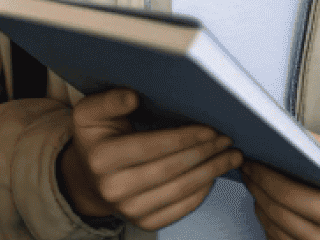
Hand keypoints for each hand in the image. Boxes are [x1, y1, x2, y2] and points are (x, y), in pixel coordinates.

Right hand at [58, 87, 242, 229]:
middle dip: (204, 153)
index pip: (151, 147)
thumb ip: (109, 100)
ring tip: (230, 156)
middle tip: (227, 139)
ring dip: (210, 172)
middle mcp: (114, 189)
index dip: (184, 138)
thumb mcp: (91, 112)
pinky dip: (201, 191)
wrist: (89, 177)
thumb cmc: (96, 137)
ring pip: (179, 190)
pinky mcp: (144, 222)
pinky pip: (180, 208)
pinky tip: (213, 175)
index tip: (210, 128)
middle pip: (170, 169)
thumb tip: (133, 96)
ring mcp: (129, 210)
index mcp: (102, 158)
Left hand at [240, 133, 319, 239]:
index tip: (250, 158)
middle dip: (255, 186)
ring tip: (253, 182)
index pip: (286, 193)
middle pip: (275, 211)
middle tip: (245, 166)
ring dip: (258, 204)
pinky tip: (267, 204)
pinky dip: (269, 224)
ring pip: (273, 230)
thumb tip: (293, 133)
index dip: (263, 174)